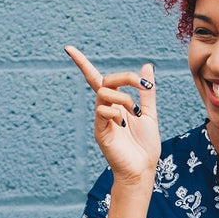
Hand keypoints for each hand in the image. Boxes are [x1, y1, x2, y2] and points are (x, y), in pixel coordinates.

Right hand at [65, 45, 160, 183]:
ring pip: (103, 93)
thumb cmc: (145, 145)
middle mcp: (105, 109)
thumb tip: (147, 66)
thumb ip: (147, 92)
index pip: (95, 79)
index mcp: (116, 104)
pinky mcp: (99, 132)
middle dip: (125, 77)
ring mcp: (101, 120)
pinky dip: (116, 112)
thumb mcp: (150, 113)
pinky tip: (124, 124)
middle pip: (104, 80)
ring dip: (124, 97)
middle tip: (142, 85)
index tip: (68, 48)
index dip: (82, 63)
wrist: (143, 169)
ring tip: (135, 113)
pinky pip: (102, 111)